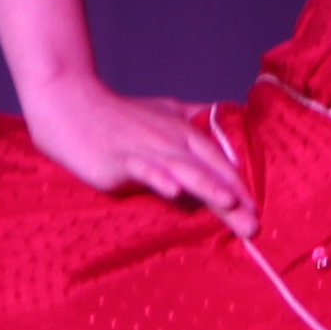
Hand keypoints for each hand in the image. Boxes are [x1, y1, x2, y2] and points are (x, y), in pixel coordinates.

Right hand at [26, 72, 257, 236]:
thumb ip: (193, 121)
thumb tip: (223, 125)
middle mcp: (172, 139)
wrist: (72, 104)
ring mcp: (146, 149)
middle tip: (254, 225)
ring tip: (229, 205)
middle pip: (209, 170)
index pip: (221, 162)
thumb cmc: (118, 115)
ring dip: (207, 186)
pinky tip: (173, 191)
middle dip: (234, 197)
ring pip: (184, 168)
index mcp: (185, 132)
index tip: (258, 211)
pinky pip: (144, 168)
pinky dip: (159, 178)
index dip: (241, 186)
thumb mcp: (163, 113)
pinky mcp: (120, 159)